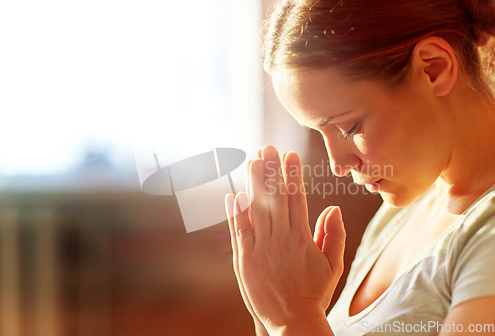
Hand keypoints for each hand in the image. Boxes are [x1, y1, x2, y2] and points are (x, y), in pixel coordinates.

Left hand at [225, 145, 345, 333]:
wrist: (292, 321)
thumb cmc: (314, 293)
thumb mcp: (333, 265)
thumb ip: (334, 235)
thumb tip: (333, 208)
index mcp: (302, 238)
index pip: (297, 199)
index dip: (292, 176)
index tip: (290, 156)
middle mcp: (280, 239)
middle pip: (275, 198)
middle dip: (271, 171)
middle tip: (267, 148)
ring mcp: (260, 248)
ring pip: (256, 210)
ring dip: (253, 184)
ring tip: (252, 162)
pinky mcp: (244, 260)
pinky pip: (238, 231)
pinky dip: (235, 213)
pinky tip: (233, 194)